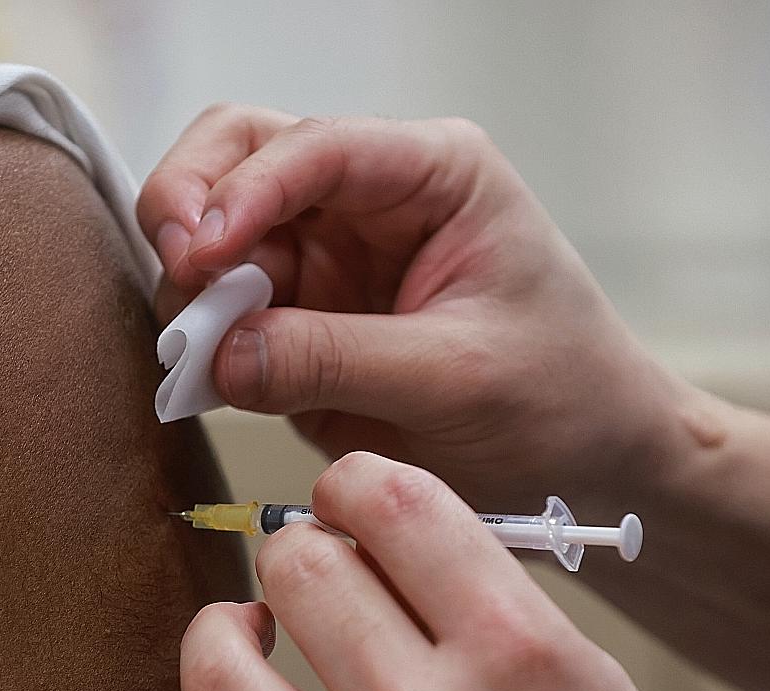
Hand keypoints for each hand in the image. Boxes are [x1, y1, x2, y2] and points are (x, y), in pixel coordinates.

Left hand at [44, 454, 769, 690]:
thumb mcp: (588, 676)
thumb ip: (482, 594)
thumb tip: (375, 533)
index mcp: (510, 653)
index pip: (387, 498)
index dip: (357, 482)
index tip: (357, 506)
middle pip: (296, 564)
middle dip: (304, 553)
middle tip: (325, 581)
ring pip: (214, 671)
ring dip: (222, 635)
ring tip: (252, 638)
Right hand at [137, 107, 711, 508]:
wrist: (587, 463)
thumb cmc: (560, 398)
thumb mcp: (457, 378)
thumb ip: (335, 360)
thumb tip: (220, 354)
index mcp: (430, 175)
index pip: (317, 147)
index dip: (245, 191)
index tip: (202, 255)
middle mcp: (368, 200)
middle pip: (240, 155)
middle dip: (191, 209)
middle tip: (181, 282)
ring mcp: (326, 259)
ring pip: (215, 233)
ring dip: (190, 287)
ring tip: (195, 352)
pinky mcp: (299, 322)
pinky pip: (223, 311)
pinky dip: (198, 338)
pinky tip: (200, 375)